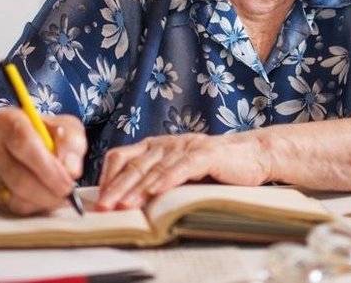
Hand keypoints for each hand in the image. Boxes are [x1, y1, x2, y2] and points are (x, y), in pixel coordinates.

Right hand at [0, 108, 86, 214]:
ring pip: (16, 196)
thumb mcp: (63, 126)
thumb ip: (71, 142)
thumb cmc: (43, 134)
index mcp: (7, 120)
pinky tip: (47, 198)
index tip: (69, 179)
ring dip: (44, 201)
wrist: (13, 146)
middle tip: (68, 192)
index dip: (48, 166)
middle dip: (48, 189)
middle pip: (18, 176)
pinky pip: (14, 208)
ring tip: (60, 195)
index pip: (24, 144)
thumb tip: (71, 169)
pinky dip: (35, 208)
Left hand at [96, 132, 270, 210]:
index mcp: (156, 146)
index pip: (122, 156)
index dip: (108, 176)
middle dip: (116, 187)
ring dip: (137, 188)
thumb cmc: (214, 168)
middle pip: (134, 164)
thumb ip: (156, 180)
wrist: (252, 155)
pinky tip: (156, 192)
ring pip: (155, 167)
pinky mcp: (205, 154)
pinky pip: (182, 167)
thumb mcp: (178, 172)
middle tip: (103, 207)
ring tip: (123, 205)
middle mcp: (167, 143)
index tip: (98, 198)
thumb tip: (127, 202)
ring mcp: (185, 146)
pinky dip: (167, 179)